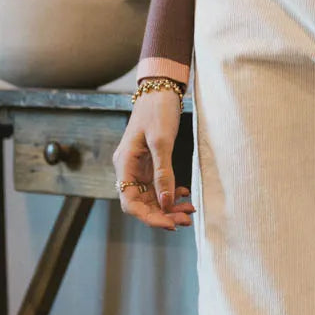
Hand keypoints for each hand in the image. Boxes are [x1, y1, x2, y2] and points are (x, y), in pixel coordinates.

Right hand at [112, 87, 195, 230]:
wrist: (160, 90)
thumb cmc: (158, 111)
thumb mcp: (162, 141)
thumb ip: (163, 173)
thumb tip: (165, 202)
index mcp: (124, 164)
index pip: (130, 203)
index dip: (149, 217)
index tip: (170, 224)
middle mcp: (128, 169)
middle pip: (142, 204)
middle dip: (163, 215)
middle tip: (187, 220)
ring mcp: (139, 168)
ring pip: (152, 198)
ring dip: (169, 207)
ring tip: (190, 210)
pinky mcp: (150, 165)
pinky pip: (158, 187)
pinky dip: (171, 194)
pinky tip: (185, 194)